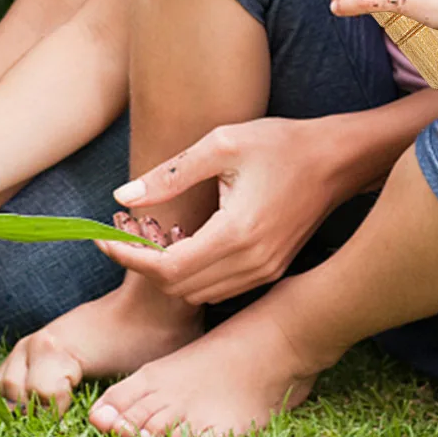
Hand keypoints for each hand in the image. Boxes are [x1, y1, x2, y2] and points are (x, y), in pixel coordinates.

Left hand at [96, 118, 340, 305]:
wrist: (336, 160)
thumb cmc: (280, 144)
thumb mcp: (222, 144)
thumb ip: (170, 174)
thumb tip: (122, 197)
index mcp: (236, 233)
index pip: (166, 268)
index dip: (128, 257)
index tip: (101, 238)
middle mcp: (251, 262)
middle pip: (177, 287)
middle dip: (142, 264)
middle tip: (121, 233)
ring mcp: (263, 271)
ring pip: (196, 292)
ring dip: (166, 272)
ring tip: (149, 237)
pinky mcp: (270, 270)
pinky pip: (218, 287)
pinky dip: (192, 274)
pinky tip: (183, 242)